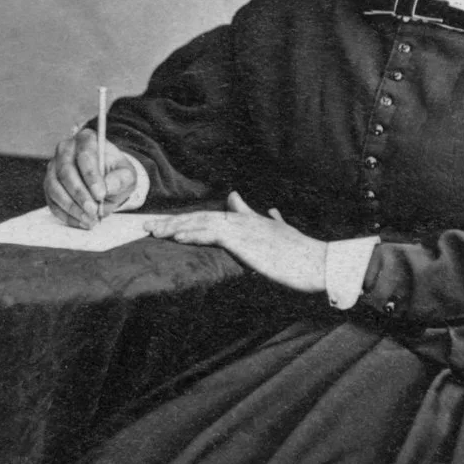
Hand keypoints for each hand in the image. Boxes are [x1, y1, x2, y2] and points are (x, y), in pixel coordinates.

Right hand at [45, 128, 138, 228]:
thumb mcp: (127, 175)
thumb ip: (121, 179)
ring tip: (89, 219)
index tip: (100, 194)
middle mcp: (65, 150)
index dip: (92, 177)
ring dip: (71, 206)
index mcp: (86, 140)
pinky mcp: (49, 184)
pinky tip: (81, 222)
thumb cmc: (116, 174)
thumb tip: (108, 187)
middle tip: (93, 211)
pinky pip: (51, 200)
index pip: (85, 156)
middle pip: (66, 171)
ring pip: (54, 187)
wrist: (107, 182)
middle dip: (80, 194)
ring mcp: (53, 167)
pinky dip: (65, 214)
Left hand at [144, 192, 326, 292]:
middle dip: (171, 222)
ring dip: (174, 227)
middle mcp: (242, 220)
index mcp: (247, 220)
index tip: (165, 225)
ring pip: (201, 223)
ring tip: (152, 231)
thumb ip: (263, 217)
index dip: (186, 220)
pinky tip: (176, 238)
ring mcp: (242, 229)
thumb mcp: (279, 230)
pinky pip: (212, 235)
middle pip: (199, 217)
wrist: (317, 262)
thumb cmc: (300, 253)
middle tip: (147, 227)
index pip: (210, 216)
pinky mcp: (245, 241)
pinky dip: (193, 235)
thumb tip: (245, 202)